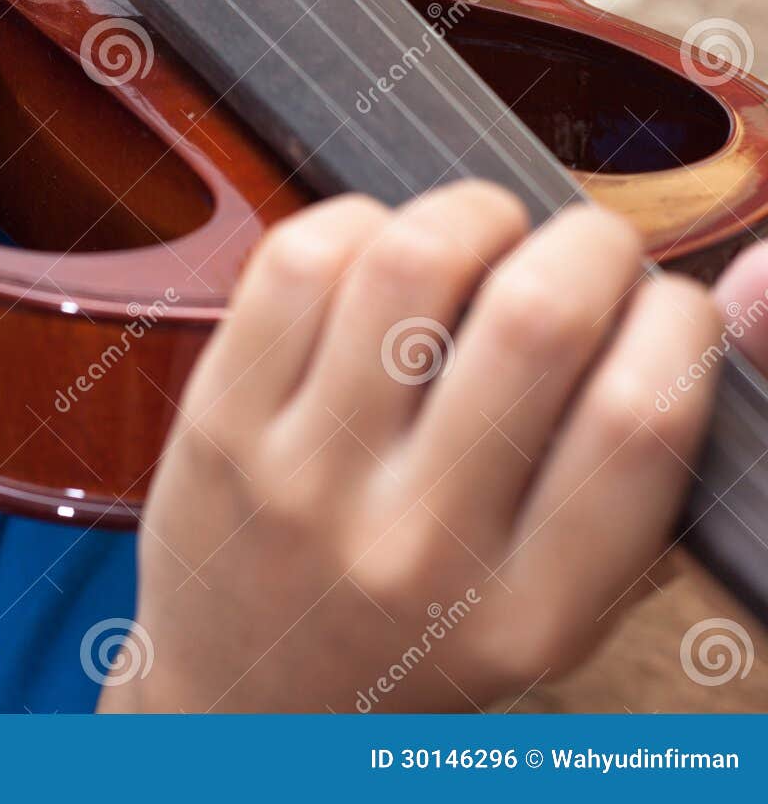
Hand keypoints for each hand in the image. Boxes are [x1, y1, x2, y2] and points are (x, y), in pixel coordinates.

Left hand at [104, 181, 721, 711]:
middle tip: (585, 248)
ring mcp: (302, 476)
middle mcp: (413, 544)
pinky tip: (379, 254)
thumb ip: (625, 499)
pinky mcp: (218, 420)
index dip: (677, 321)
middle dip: (590, 242)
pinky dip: (360, 221)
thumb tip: (701, 320)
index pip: (639, 419)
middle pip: (536, 318)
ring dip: (473, 214)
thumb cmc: (412, 642)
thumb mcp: (547, 620)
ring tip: (482, 237)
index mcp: (526, 612)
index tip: (666, 306)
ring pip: (411, 262)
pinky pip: (299, 262)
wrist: (243, 705)